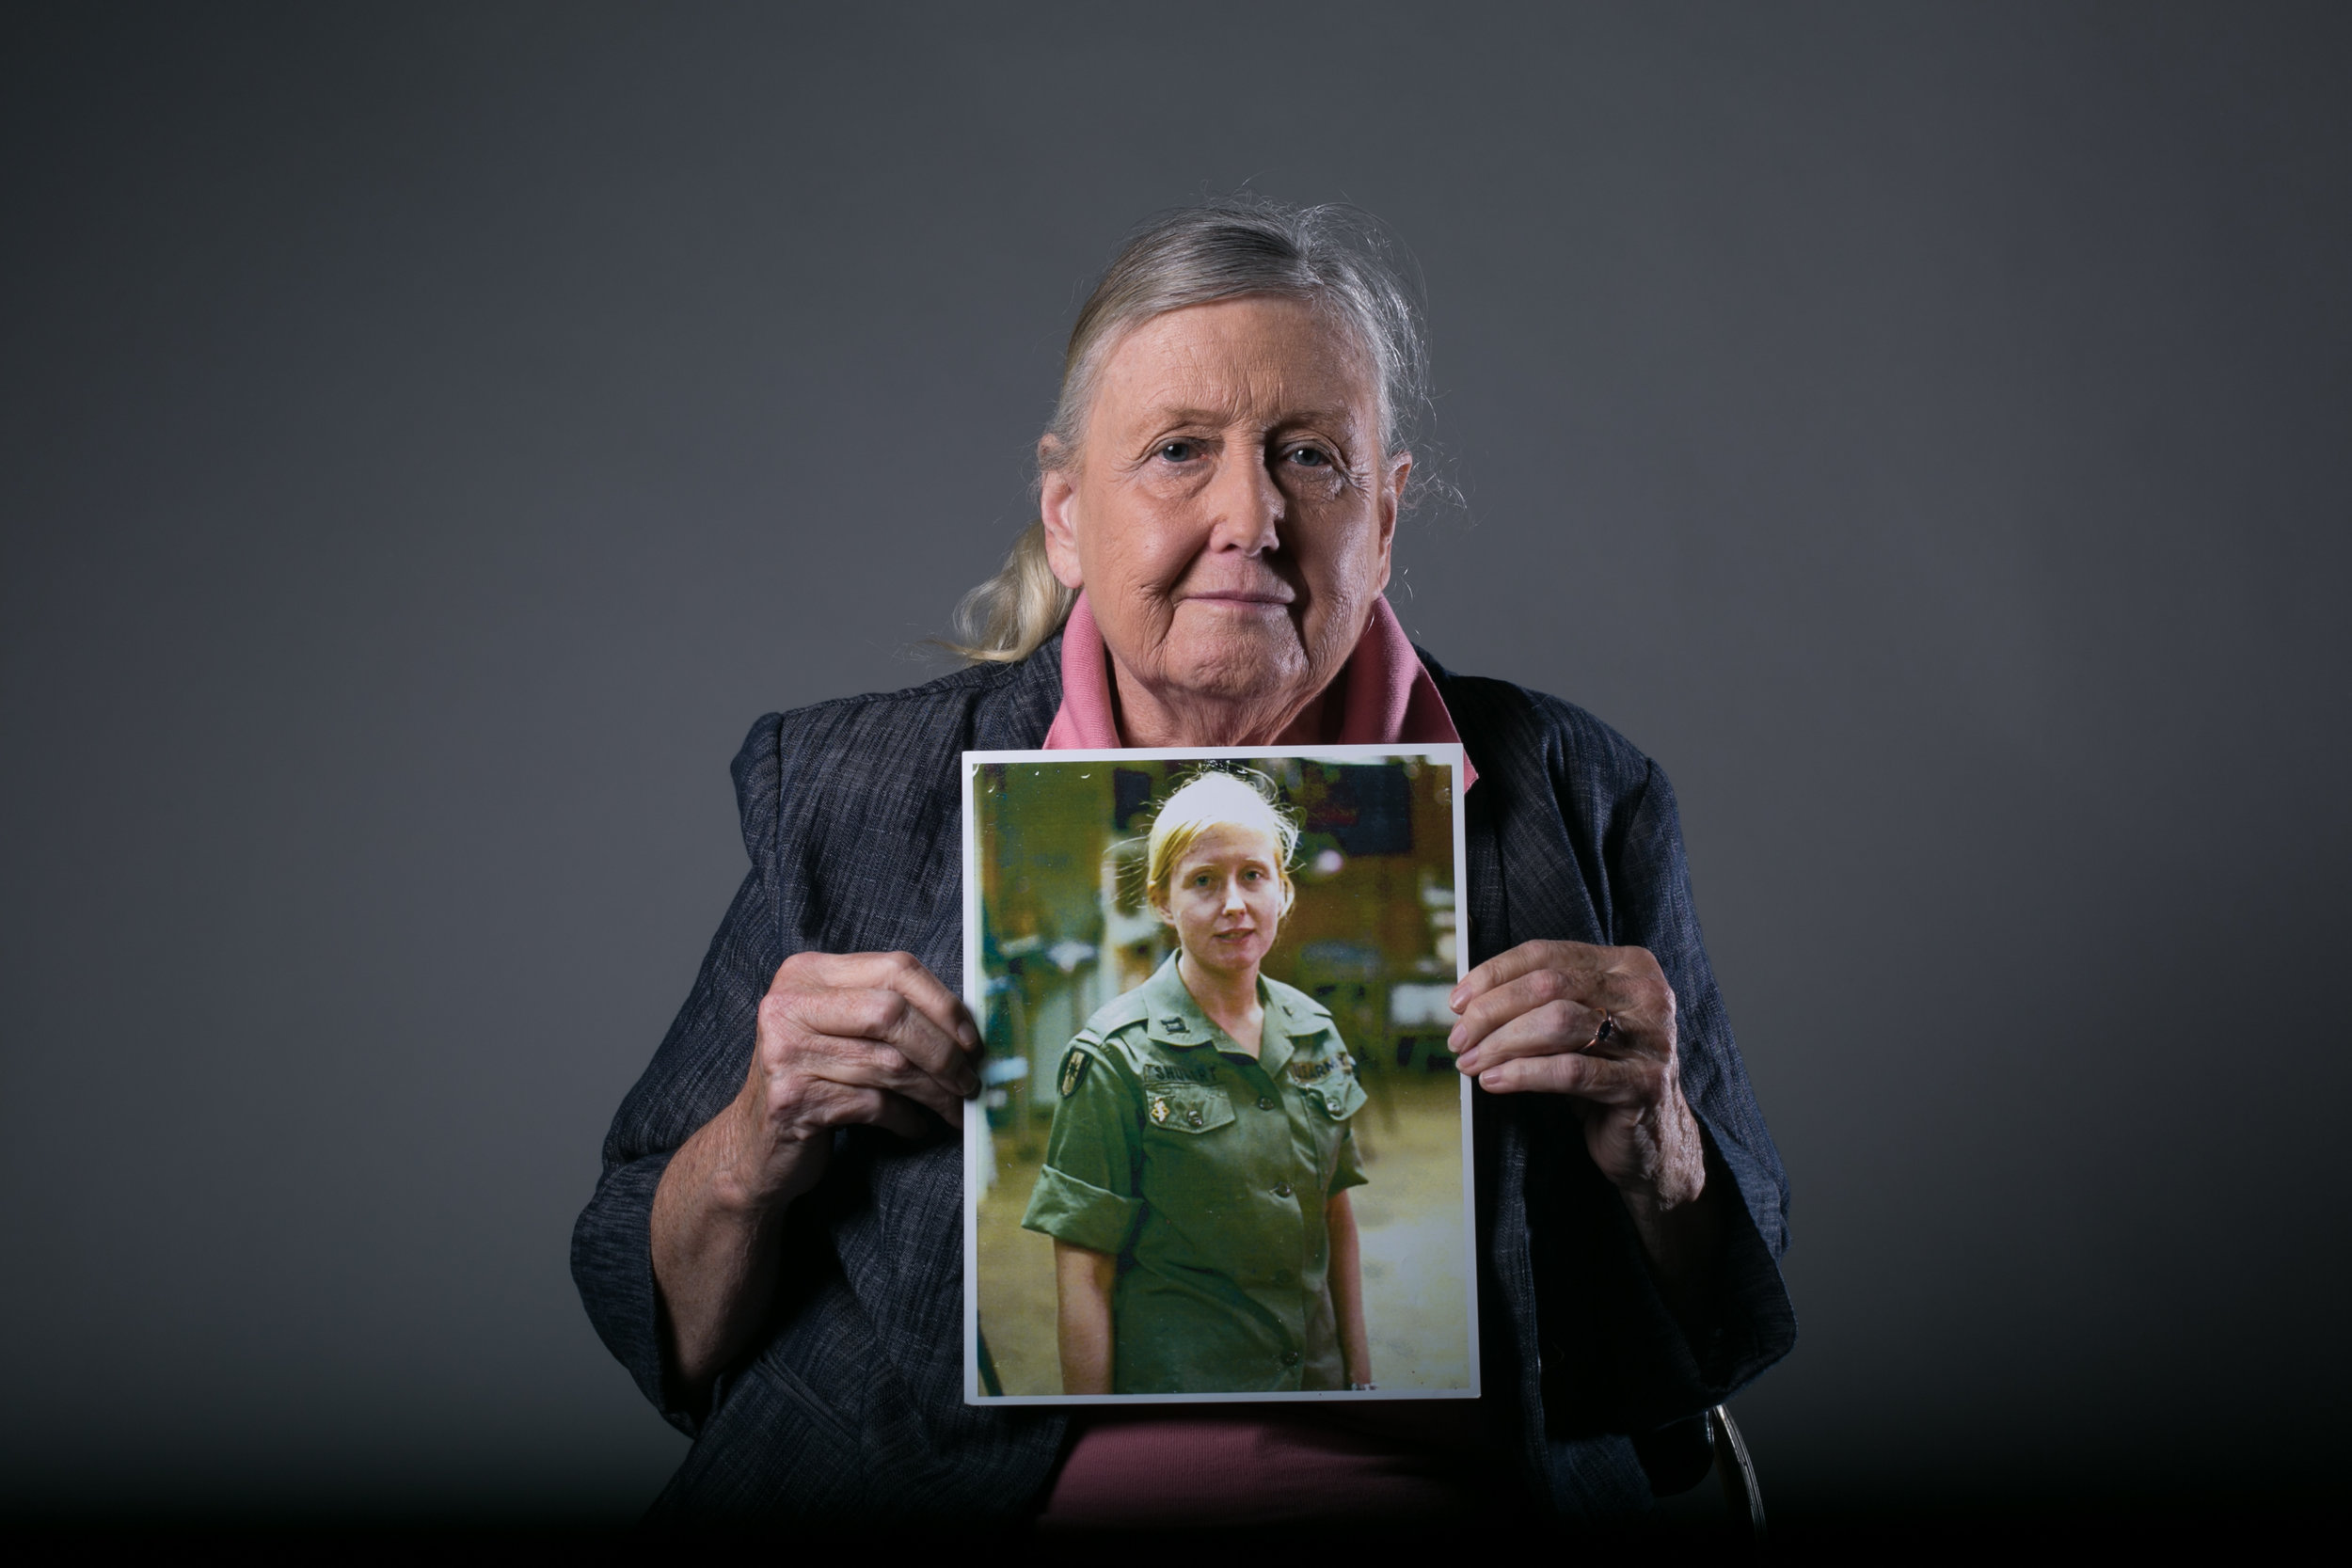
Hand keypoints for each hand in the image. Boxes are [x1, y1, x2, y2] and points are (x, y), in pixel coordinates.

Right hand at [719, 949, 980, 1210]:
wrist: (754, 1146)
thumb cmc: (812, 1080)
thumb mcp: (839, 1030)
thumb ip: (885, 1010)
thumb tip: (967, 1022)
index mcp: (807, 973)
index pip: (895, 968)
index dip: (944, 1003)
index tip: (972, 1039)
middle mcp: (789, 1005)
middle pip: (892, 1013)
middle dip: (944, 1051)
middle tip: (970, 1080)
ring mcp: (785, 1052)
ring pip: (889, 1064)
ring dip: (935, 1092)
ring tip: (954, 1108)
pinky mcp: (792, 1100)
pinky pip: (874, 1104)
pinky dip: (906, 1119)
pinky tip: (915, 1127)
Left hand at [1447, 941, 1705, 1214]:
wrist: (1654, 1137)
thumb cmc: (1603, 1071)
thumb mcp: (1576, 1025)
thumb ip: (1539, 1001)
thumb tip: (1468, 999)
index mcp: (1628, 965)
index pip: (1547, 954)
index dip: (1494, 974)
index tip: (1458, 1001)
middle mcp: (1645, 994)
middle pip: (1549, 985)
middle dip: (1491, 1011)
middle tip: (1460, 1038)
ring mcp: (1649, 1038)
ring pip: (1557, 1023)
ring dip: (1502, 1043)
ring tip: (1472, 1061)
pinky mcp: (1643, 1083)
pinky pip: (1570, 1071)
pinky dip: (1523, 1073)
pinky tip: (1495, 1080)